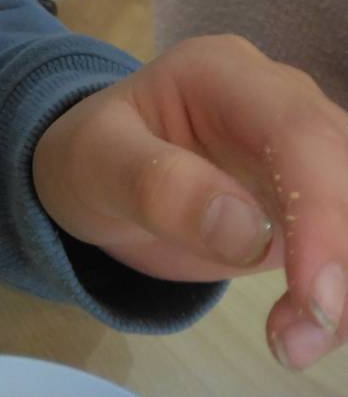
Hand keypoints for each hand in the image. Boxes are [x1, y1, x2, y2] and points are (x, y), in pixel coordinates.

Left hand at [33, 35, 347, 371]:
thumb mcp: (96, 162)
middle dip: (340, 256)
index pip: (295, 131)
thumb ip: (159, 185)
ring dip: (346, 280)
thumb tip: (248, 228)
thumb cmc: (91, 156)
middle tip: (299, 338)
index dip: (322, 211)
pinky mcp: (313, 197)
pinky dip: (340, 290)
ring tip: (294, 342)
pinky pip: (342, 238)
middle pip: (342, 167)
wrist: (96, 174)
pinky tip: (309, 329)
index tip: (316, 296)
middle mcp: (277, 99)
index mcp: (222, 72)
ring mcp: (301, 149)